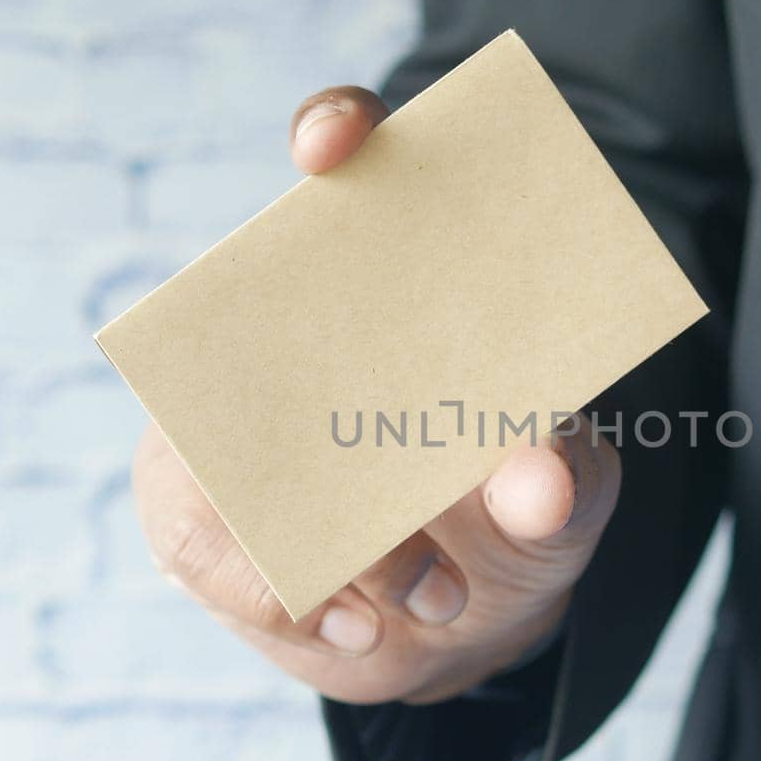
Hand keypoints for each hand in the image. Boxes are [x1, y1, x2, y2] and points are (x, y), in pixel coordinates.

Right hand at [130, 86, 621, 704]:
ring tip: (427, 592)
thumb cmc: (516, 515)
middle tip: (383, 448)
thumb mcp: (567, 496)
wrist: (469, 622)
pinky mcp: (193, 519)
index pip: (350, 163)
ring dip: (314, 528)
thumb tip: (532, 478)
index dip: (333, 131)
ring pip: (211, 446)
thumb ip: (561, 481)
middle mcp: (293, 335)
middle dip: (283, 358)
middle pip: (242, 295)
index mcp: (397, 286)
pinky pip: (203, 550)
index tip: (336, 143)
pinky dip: (282, 599)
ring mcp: (228, 426)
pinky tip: (360, 629)